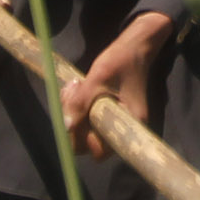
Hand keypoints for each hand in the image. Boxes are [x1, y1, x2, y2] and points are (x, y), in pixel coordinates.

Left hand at [58, 11, 170, 157]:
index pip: (100, 151)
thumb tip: (65, 126)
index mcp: (128, 123)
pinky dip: (77, 105)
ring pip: (85, 129)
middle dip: (73, 121)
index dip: (83, 138)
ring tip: (75, 86)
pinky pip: (87, 117)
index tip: (77, 115)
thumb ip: (80, 103)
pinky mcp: (108, 111)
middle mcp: (124, 128)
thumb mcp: (96, 80)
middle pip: (89, 141)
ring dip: (72, 110)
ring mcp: (115, 120)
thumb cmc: (119, 62)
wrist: (133, 47)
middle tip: (71, 93)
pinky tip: (78, 87)